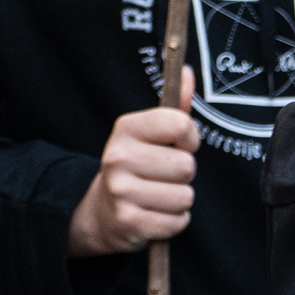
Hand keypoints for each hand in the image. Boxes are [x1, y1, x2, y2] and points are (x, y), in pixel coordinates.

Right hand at [66, 81, 198, 255]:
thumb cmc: (137, 166)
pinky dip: (174, 221)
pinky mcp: (130, 222)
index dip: (190, 137)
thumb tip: (186, 72)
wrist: (104, 210)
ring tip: (160, 195)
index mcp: (126, 128)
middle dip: (184, 174)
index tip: (180, 144)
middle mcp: (118, 157)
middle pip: (186, 166)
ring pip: (185, 196)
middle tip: (165, 175)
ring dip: (180, 199)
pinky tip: (156, 213)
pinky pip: (178, 222)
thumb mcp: (150, 133)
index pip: (180, 124)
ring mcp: (121, 191)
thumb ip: (174, 106)